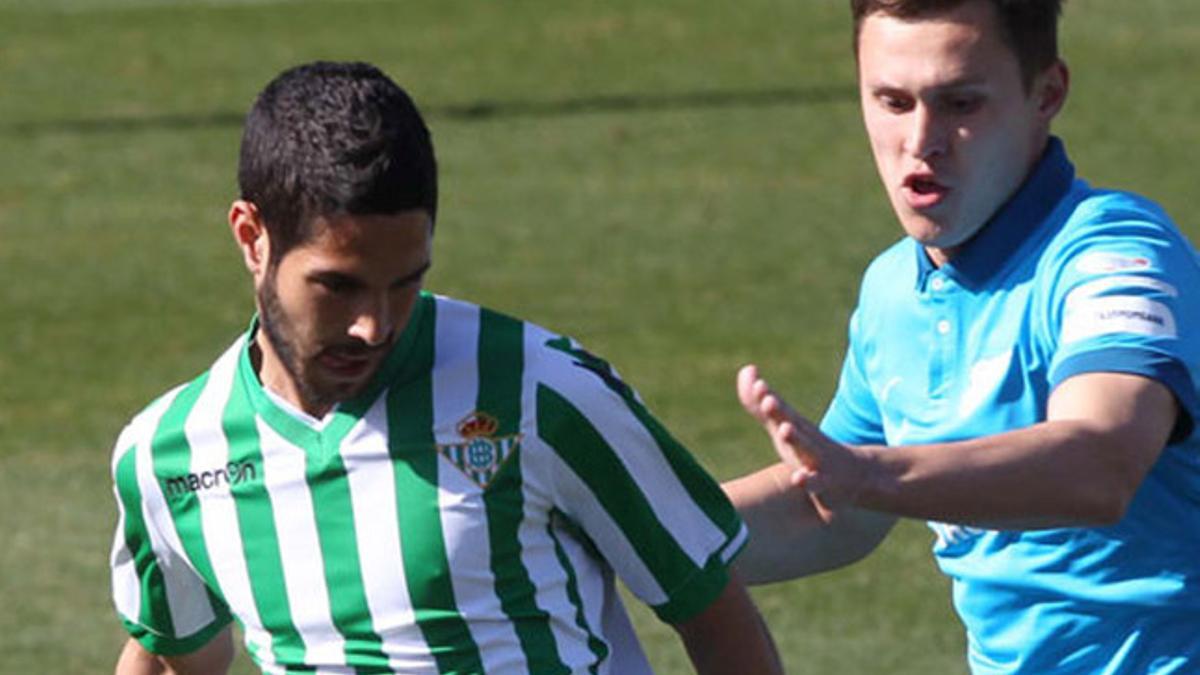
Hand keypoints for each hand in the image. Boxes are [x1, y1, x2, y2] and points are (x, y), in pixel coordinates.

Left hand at [737, 364, 867, 522]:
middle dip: (781, 412)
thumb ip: (757, 403)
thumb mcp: (780, 425)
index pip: (780, 408)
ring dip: (796, 438)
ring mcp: (817, 459)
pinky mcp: (824, 483)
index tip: (758, 385)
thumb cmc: (808, 447)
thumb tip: (747, 368)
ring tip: (785, 429)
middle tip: (768, 400)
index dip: (767, 398)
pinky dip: (808, 480)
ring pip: (806, 448)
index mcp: (795, 424)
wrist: (855, 475)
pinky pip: (816, 482)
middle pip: (793, 422)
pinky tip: (798, 478)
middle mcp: (807, 438)